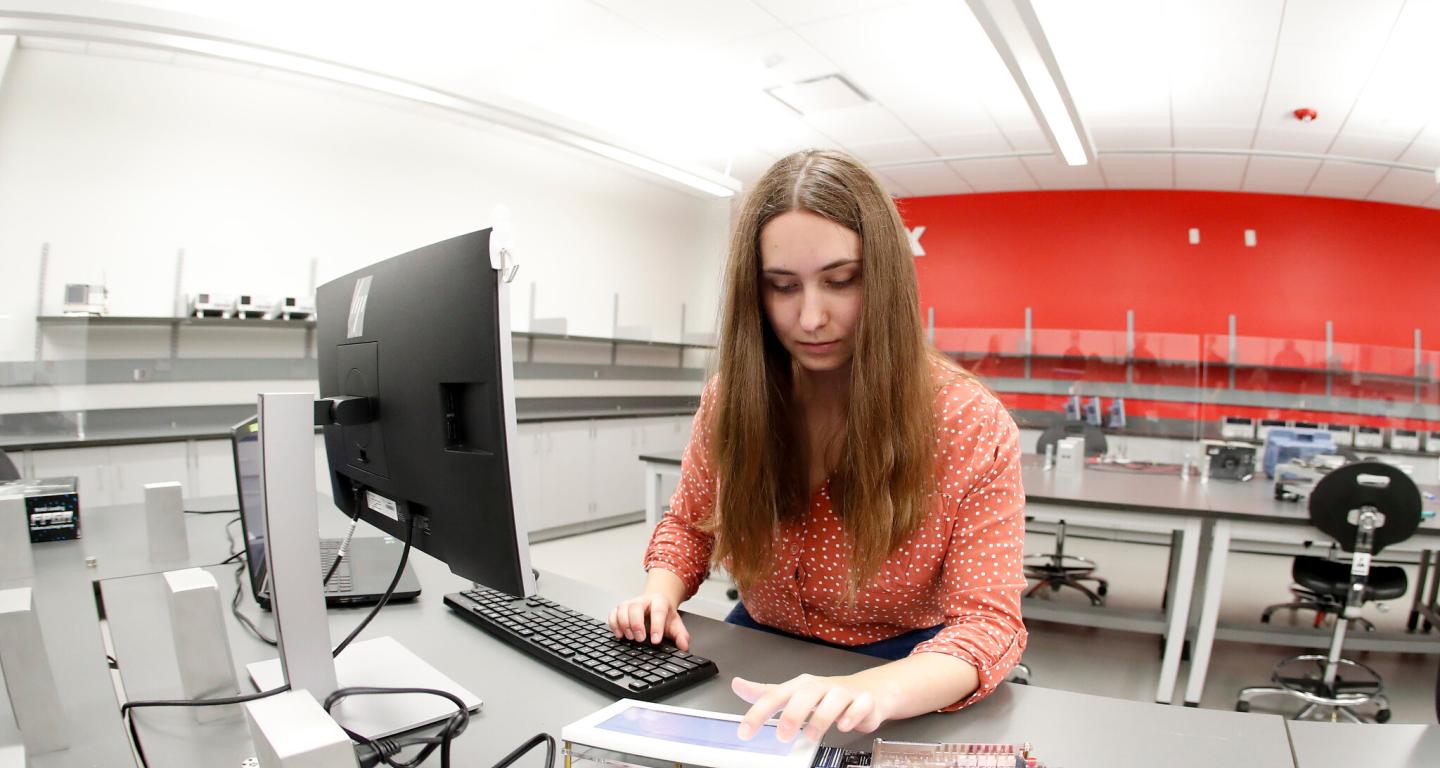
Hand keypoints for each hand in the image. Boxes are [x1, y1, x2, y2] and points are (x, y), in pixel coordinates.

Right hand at [607, 593, 690, 650]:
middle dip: (636, 624)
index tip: (656, 640)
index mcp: (659, 601)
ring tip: (630, 638)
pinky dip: (614, 624)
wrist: (656, 604)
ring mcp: (630, 603)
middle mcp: (643, 600)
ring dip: (624, 624)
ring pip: (622, 608)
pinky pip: (613, 613)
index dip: (656, 626)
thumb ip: (681, 635)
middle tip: (640, 639)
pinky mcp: (620, 608)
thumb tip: (684, 646)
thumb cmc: (664, 615)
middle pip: (636, 607)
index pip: (658, 611)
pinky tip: (619, 635)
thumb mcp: (676, 624)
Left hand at [732, 674, 887, 743]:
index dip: (759, 713)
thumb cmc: (826, 694)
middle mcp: (821, 687)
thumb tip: (738, 685)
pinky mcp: (864, 701)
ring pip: (834, 698)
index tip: (745, 732)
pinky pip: (860, 705)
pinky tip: (844, 725)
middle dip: (792, 714)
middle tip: (782, 735)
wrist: (868, 691)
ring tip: (811, 735)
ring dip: (821, 717)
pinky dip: (852, 714)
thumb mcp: (793, 693)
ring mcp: (844, 692)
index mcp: (800, 686)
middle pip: (806, 693)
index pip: (776, 695)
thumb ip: (766, 693)